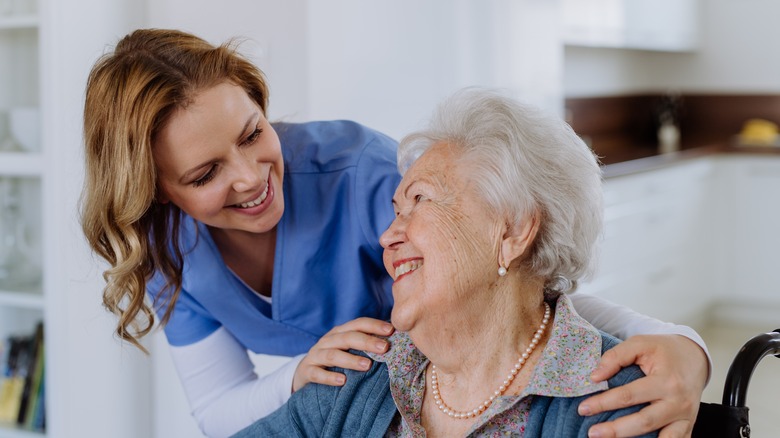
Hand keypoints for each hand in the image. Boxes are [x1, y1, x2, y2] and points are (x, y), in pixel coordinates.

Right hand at [292, 317, 394, 391]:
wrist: (304, 373)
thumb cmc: (334, 360)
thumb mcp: (347, 349)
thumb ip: (365, 345)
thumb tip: (394, 342)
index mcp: (340, 332)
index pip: (358, 324)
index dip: (374, 325)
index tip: (391, 330)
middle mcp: (328, 341)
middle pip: (347, 337)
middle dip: (367, 341)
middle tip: (384, 348)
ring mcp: (316, 355)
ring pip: (333, 355)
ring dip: (350, 360)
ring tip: (367, 366)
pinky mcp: (307, 371)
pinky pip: (317, 373)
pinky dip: (329, 377)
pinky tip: (342, 381)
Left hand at [578, 334, 708, 437]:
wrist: (695, 357)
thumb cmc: (664, 350)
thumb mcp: (640, 343)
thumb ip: (616, 356)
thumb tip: (595, 377)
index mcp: (666, 380)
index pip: (629, 396)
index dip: (604, 403)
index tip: (583, 408)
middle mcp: (678, 402)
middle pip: (644, 422)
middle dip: (616, 430)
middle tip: (592, 433)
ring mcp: (685, 417)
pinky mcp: (688, 426)